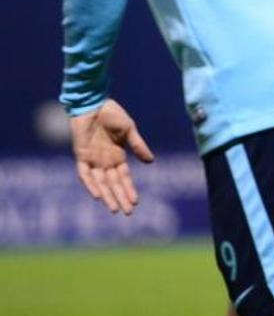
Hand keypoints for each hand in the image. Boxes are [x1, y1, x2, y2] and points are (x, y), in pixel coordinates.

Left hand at [70, 99, 154, 214]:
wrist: (94, 102)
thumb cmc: (112, 114)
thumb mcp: (130, 130)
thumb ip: (138, 146)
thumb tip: (151, 162)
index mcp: (117, 156)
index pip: (124, 178)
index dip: (129, 189)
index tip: (136, 202)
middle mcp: (105, 161)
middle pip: (113, 184)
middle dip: (120, 198)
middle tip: (128, 213)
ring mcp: (93, 159)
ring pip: (100, 183)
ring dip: (107, 196)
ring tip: (114, 210)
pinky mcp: (81, 155)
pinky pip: (85, 173)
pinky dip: (90, 184)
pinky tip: (97, 195)